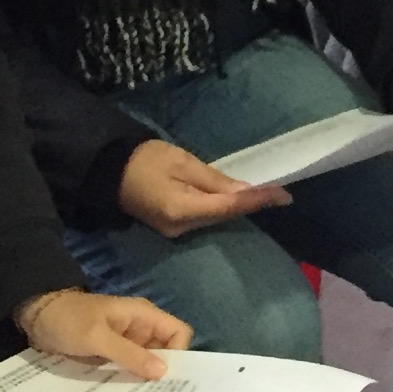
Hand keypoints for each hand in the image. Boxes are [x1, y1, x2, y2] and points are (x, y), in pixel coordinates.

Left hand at [18, 287, 193, 378]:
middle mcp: (139, 329)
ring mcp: (125, 342)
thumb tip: (163, 373)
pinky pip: (127, 368)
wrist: (35, 317)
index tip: (166, 379)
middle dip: (162, 373)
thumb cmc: (68, 319)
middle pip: (165, 351)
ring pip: (146, 363)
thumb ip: (130, 354)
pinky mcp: (110, 354)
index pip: (178, 332)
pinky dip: (127, 381)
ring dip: (143, 380)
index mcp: (143, 315)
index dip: (179, 354)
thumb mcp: (97, 336)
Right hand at [116, 138, 287, 239]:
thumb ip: (215, 180)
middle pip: (224, 216)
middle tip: (279, 193)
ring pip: (216, 219)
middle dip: (251, 204)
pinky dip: (221, 209)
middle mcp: (180, 229)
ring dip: (238, 207)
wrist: (108, 171)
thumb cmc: (144, 159)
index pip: (230, 206)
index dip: (258, 200)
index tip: (285, 196)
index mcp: (182, 210)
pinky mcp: (172, 228)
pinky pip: (204, 219)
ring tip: (264, 195)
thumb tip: (246, 191)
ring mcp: (175, 232)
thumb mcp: (183, 162)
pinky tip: (236, 200)